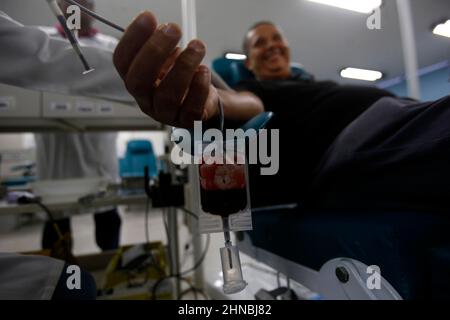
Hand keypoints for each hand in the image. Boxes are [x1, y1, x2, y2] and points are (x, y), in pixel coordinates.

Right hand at [113, 11, 218, 127]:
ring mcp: (165, 114)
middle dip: (155, 51)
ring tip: (197, 46)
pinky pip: (191, 109)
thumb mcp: (166, 56)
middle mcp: (145, 99)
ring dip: (183, 66)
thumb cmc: (180, 74)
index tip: (148, 17)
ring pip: (167, 96)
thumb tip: (163, 29)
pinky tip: (203, 71)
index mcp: (134, 79)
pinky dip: (199, 87)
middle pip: (139, 81)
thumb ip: (160, 44)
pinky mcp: (187, 122)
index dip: (132, 38)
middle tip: (174, 29)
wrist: (202, 99)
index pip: (122, 61)